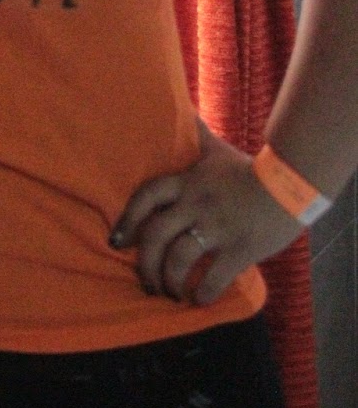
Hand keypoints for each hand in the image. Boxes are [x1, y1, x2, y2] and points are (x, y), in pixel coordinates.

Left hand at [110, 121, 302, 304]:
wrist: (291, 183)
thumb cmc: (249, 169)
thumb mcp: (216, 150)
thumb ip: (196, 135)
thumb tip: (180, 108)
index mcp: (186, 183)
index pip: (145, 198)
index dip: (127, 221)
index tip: (116, 242)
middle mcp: (195, 204)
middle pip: (156, 236)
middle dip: (146, 265)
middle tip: (147, 283)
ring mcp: (217, 228)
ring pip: (179, 259)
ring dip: (170, 282)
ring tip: (172, 294)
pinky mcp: (240, 249)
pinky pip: (213, 277)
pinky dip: (202, 294)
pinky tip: (200, 300)